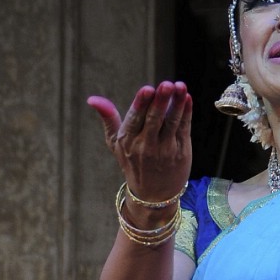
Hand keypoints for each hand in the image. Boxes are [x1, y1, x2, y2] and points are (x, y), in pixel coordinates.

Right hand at [87, 80, 191, 203]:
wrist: (153, 195)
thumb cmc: (133, 162)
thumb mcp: (115, 143)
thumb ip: (108, 118)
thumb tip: (92, 99)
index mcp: (128, 141)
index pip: (135, 119)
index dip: (142, 104)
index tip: (147, 89)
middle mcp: (146, 146)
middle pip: (154, 120)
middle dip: (161, 101)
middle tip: (166, 84)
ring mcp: (165, 150)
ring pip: (171, 123)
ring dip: (177, 104)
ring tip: (180, 87)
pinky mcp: (181, 153)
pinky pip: (184, 129)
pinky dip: (186, 113)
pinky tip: (187, 98)